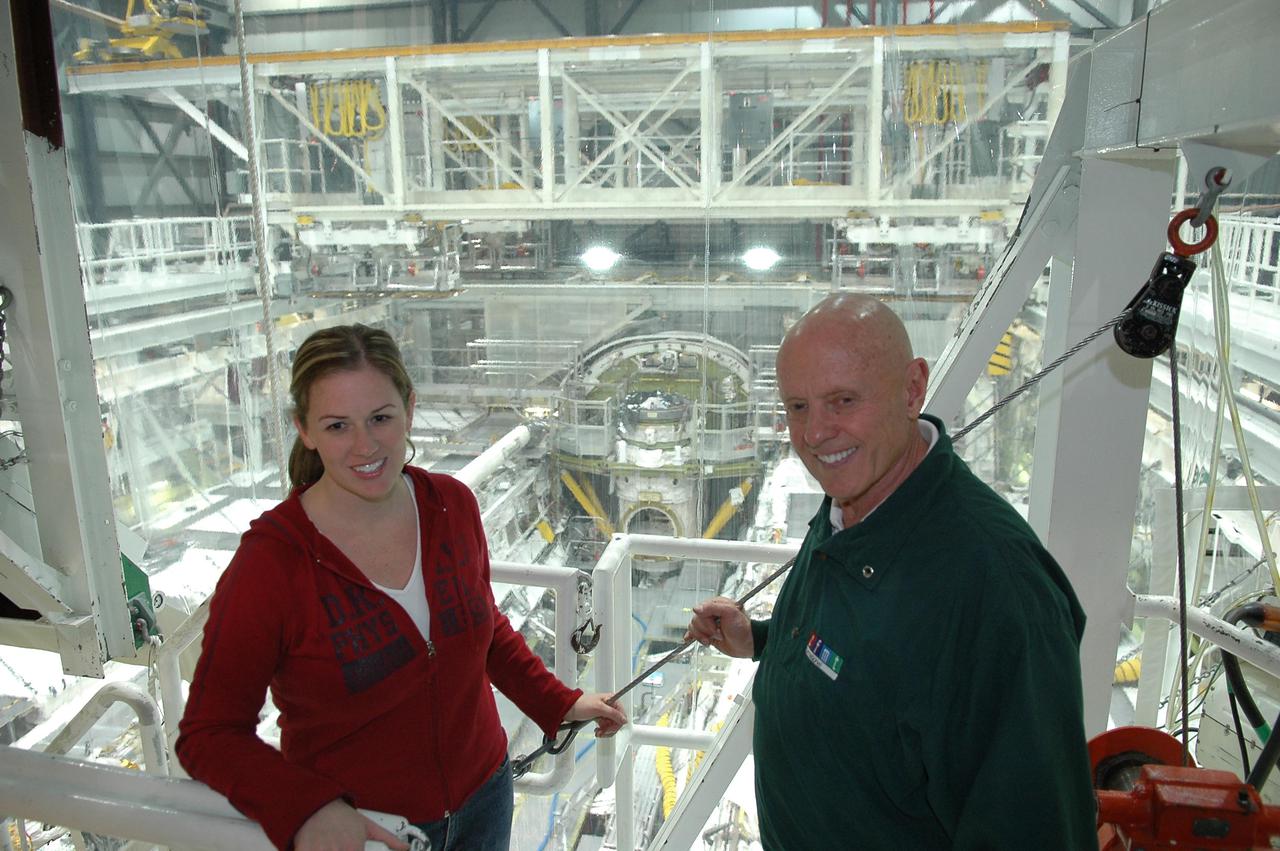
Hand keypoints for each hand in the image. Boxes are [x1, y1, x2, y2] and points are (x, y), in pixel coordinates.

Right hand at [293, 799, 408, 850]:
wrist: (319, 805)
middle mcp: (337, 849)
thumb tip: (405, 848)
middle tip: (345, 849)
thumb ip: (388, 839)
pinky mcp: (304, 850)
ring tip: (334, 848)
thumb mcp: (368, 826)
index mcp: (354, 847)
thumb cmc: (344, 817)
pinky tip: (321, 848)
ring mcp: (319, 850)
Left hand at [563, 693, 627, 736]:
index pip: (622, 714)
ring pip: (611, 725)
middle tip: (603, 730)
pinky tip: (597, 731)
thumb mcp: (599, 708)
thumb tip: (624, 719)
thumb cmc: (581, 705)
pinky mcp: (599, 718)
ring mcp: (604, 713)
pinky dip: (602, 731)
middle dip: (610, 728)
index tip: (610, 727)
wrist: (568, 709)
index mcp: (611, 699)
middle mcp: (609, 706)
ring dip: (606, 731)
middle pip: (617, 721)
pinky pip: (605, 727)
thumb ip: (613, 714)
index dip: (617, 723)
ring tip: (598, 732)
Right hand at [684, 597, 752, 657]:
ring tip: (713, 638)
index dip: (707, 621)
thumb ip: (712, 607)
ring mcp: (708, 623)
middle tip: (718, 633)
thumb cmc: (743, 628)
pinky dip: (692, 636)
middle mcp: (711, 612)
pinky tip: (690, 638)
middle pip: (695, 619)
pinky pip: (693, 632)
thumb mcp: (730, 613)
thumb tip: (696, 608)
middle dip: (706, 630)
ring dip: (702, 636)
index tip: (716, 627)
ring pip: (693, 627)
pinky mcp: (707, 633)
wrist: (747, 645)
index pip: (701, 610)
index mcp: (716, 604)